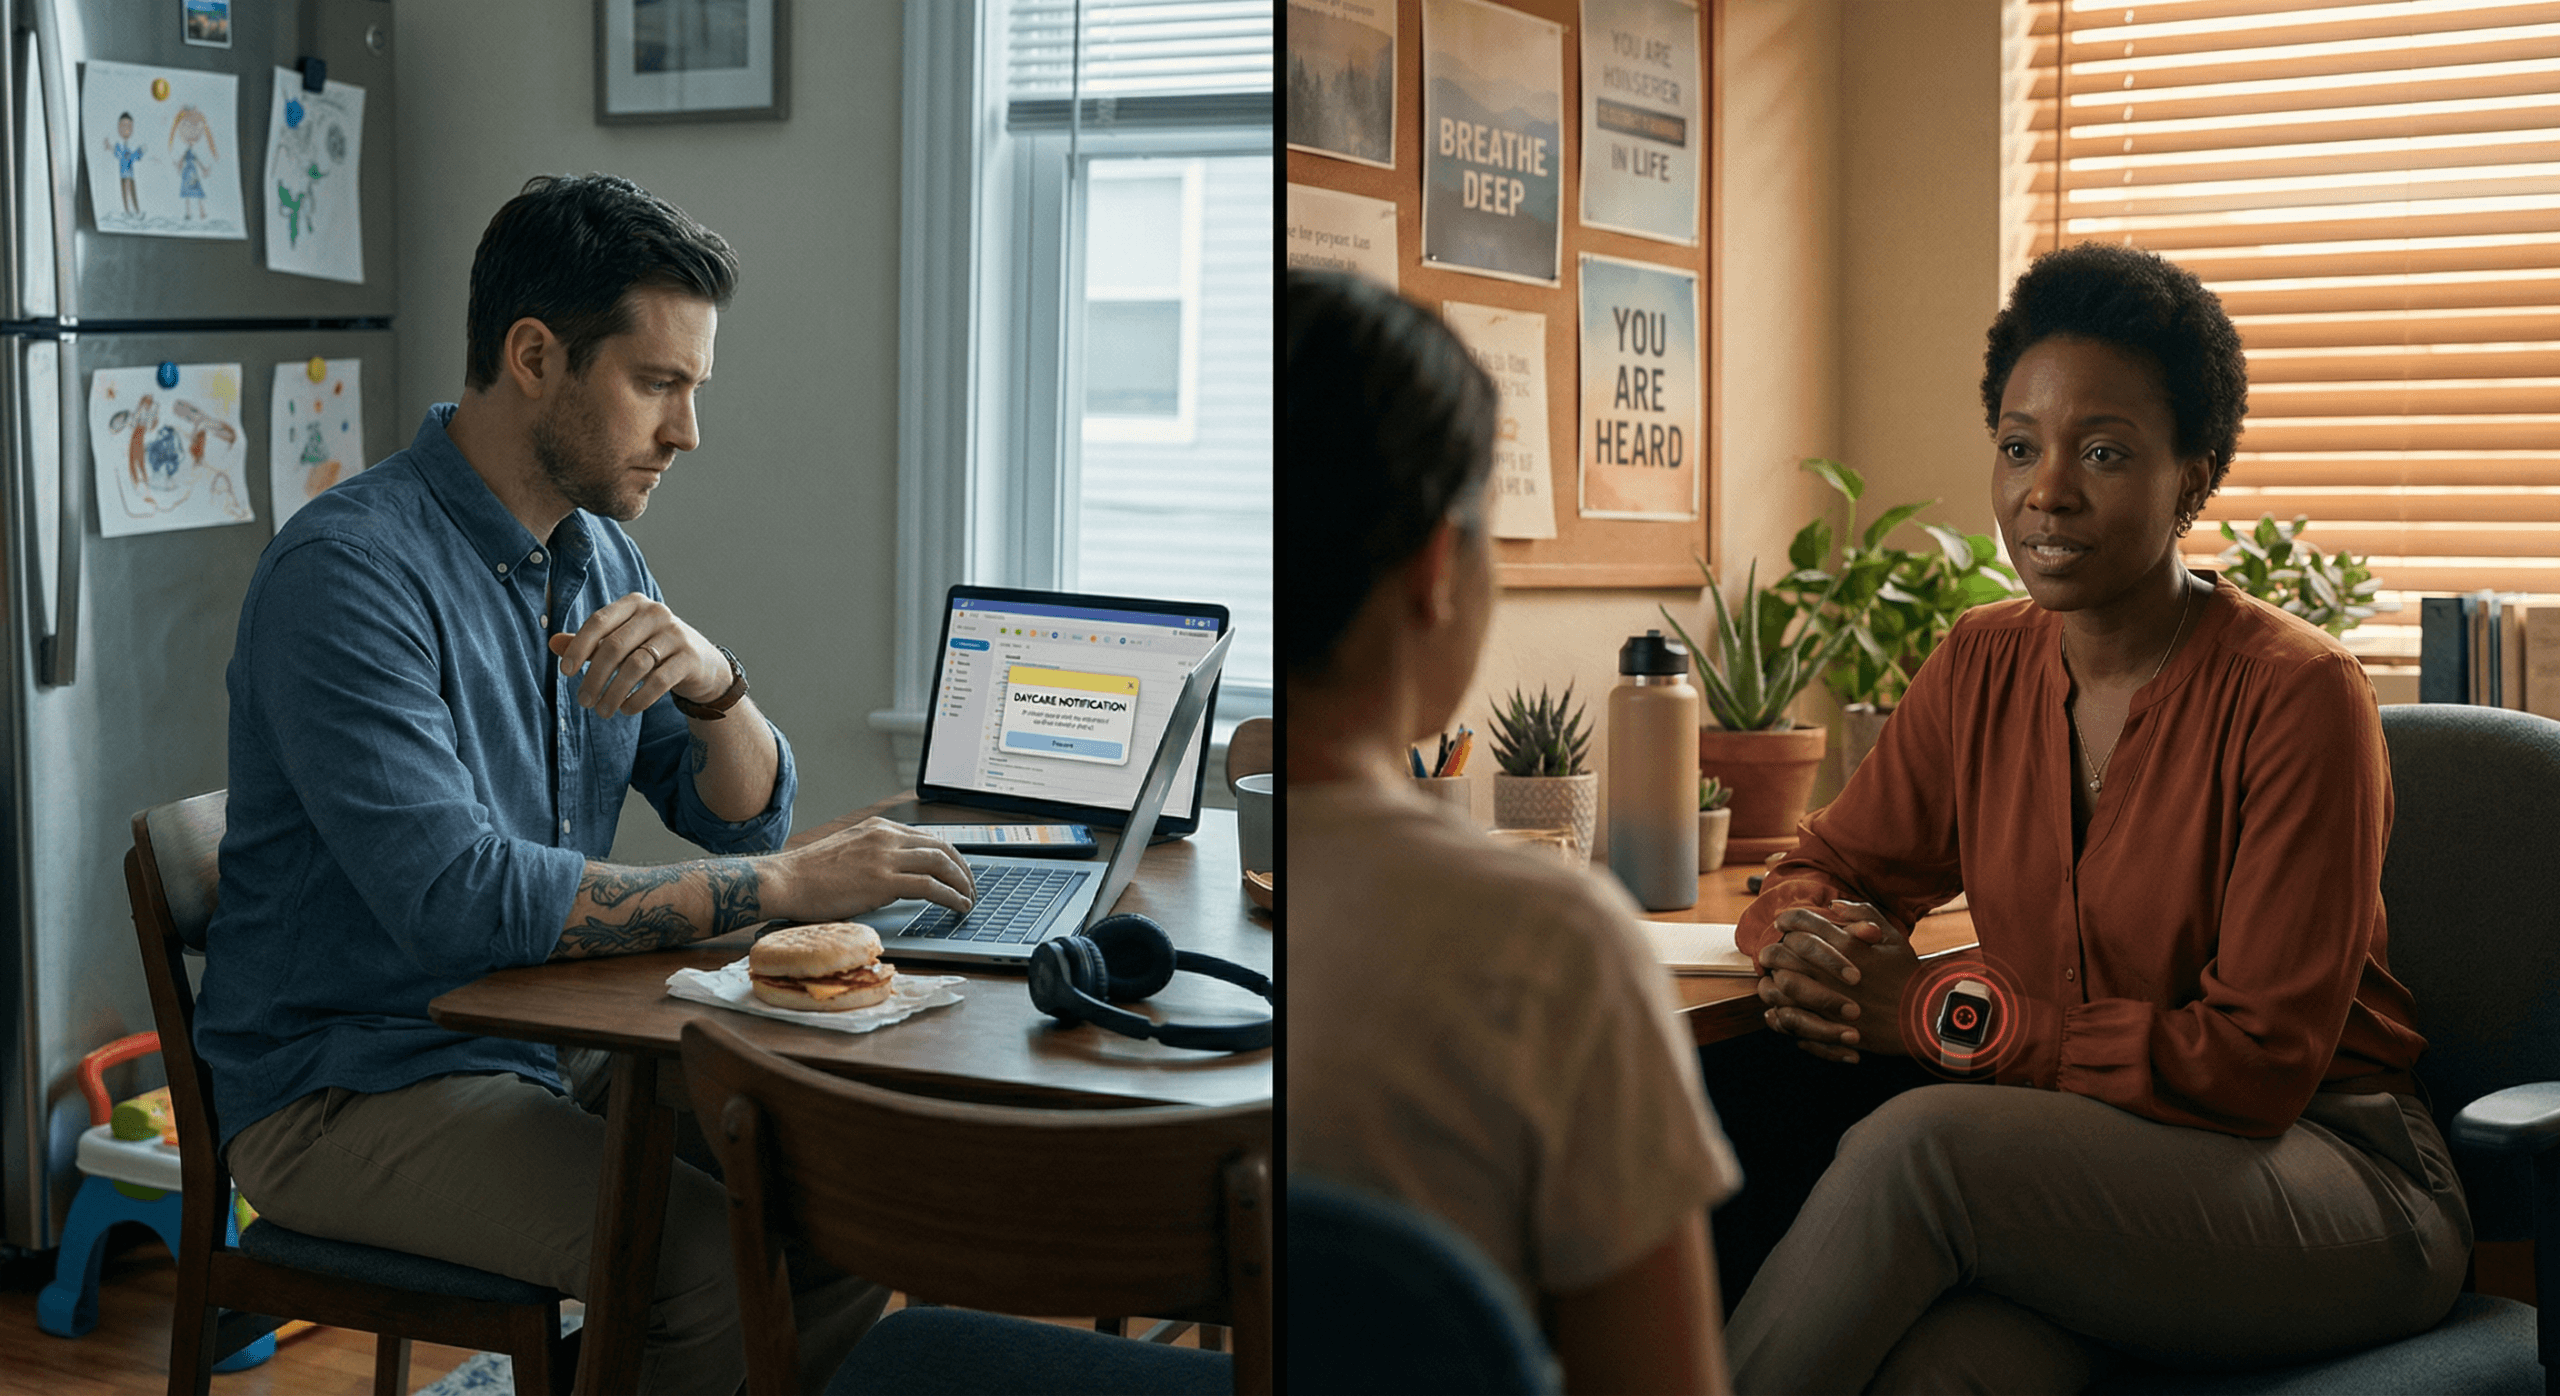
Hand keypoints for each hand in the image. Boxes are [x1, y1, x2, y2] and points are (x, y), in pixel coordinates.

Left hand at [548, 592, 727, 716]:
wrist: (702, 663)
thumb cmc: (653, 650)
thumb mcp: (622, 643)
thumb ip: (590, 643)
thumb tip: (552, 643)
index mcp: (634, 604)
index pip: (598, 621)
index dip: (579, 647)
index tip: (565, 672)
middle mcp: (656, 613)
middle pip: (615, 646)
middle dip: (594, 677)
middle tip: (583, 701)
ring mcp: (675, 634)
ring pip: (635, 666)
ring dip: (614, 693)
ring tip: (602, 711)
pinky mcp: (689, 658)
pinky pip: (658, 681)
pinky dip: (638, 699)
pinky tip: (626, 710)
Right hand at [772, 817, 975, 918]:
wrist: (785, 881)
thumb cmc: (809, 875)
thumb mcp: (848, 851)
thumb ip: (874, 855)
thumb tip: (895, 872)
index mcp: (879, 828)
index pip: (928, 838)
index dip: (950, 856)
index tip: (958, 871)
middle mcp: (886, 837)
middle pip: (942, 847)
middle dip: (963, 869)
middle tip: (971, 887)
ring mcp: (885, 857)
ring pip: (942, 863)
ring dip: (962, 883)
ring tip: (969, 899)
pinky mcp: (883, 881)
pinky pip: (930, 886)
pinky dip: (951, 896)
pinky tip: (958, 906)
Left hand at [1757, 900, 1916, 1062]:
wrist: (1922, 1018)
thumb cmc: (1907, 975)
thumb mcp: (1892, 937)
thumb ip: (1863, 914)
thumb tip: (1834, 904)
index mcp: (1846, 946)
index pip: (1802, 924)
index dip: (1788, 920)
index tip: (1782, 923)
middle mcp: (1831, 970)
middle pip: (1784, 952)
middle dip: (1773, 948)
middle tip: (1769, 950)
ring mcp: (1827, 999)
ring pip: (1781, 985)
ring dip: (1772, 980)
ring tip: (1770, 979)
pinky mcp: (1828, 1025)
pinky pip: (1790, 1017)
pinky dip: (1779, 1012)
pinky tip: (1777, 1008)